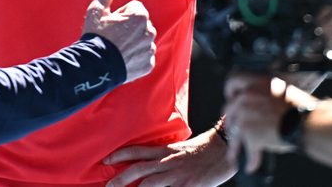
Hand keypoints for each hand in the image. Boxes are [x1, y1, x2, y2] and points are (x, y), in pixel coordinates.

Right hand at [82, 0, 155, 82]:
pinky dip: (136, 57)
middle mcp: (149, 31)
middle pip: (140, 23)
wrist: (95, 67)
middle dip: (129, 27)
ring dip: (133, 42)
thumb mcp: (96, 12)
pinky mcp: (148, 65)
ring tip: (116, 49)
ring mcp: (150, 49)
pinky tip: (122, 59)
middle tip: (112, 37)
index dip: (120, 14)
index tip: (111, 23)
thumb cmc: (96, 37)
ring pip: (143, 40)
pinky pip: (144, 56)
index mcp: (140, 16)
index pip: (134, 7)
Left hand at [104, 127, 236, 186]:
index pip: (138, 151)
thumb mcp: (180, 149)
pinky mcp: (188, 186)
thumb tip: (150, 162)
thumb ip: (165, 155)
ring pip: (149, 183)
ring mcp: (177, 175)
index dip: (120, 155)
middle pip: (138, 168)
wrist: (225, 148)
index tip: (106, 160)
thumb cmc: (203, 149)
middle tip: (107, 186)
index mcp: (165, 151)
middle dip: (120, 178)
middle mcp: (168, 161)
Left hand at [223, 74, 307, 172]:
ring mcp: (245, 116)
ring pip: (234, 132)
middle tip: (235, 128)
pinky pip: (246, 149)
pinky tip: (251, 166)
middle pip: (229, 110)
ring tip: (234, 155)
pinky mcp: (250, 134)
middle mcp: (246, 97)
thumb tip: (258, 98)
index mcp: (254, 82)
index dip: (230, 92)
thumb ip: (264, 91)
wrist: (309, 123)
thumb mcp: (281, 88)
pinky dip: (250, 159)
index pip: (232, 82)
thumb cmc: (302, 108)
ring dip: (235, 145)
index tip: (231, 98)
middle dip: (231, 121)